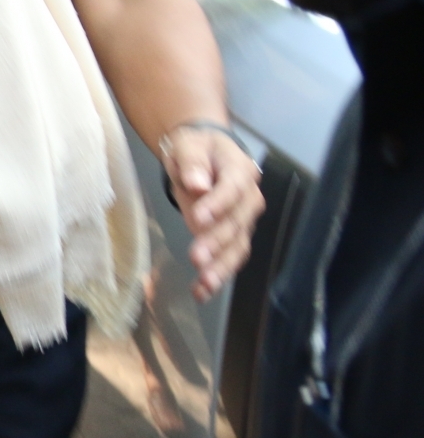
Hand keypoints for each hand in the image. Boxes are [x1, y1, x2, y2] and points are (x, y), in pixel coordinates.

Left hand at [160, 124, 263, 300]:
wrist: (204, 153)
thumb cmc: (197, 148)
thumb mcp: (189, 145)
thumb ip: (192, 162)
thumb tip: (198, 184)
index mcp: (240, 170)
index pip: (233, 188)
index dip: (218, 204)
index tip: (198, 218)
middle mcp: (248, 198)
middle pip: (237, 222)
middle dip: (217, 241)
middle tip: (197, 257)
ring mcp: (243, 220)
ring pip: (237, 246)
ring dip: (221, 266)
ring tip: (204, 283)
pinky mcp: (232, 236)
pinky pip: (229, 257)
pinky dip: (217, 275)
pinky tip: (201, 291)